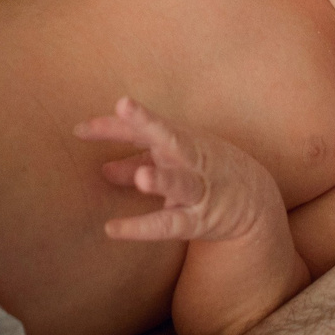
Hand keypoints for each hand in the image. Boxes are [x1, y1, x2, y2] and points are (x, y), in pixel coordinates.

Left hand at [79, 98, 290, 243]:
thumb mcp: (172, 162)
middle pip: (170, 136)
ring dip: (162, 179)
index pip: (143, 128)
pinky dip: (142, 227)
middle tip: (125, 105)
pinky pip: (170, 224)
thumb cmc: (205, 173)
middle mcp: (191, 159)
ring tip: (142, 177)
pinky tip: (112, 229)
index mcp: (181, 140)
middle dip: (149, 121)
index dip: (113, 126)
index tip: (79, 130)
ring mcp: (199, 189)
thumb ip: (137, 163)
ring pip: (180, 182)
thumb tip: (103, 170)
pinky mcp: (200, 219)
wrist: (255, 201)